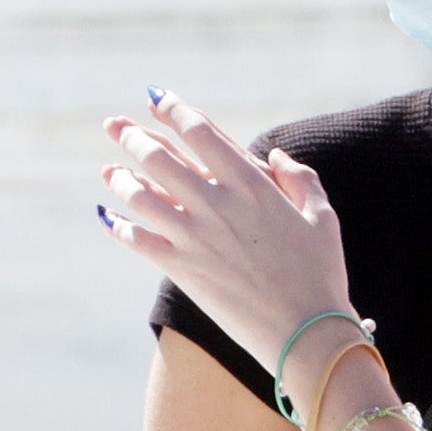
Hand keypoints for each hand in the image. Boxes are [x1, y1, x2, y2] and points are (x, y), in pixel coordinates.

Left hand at [99, 89, 354, 384]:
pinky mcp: (181, 267)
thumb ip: (301, 179)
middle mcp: (218, 204)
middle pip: (159, 157)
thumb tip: (274, 156)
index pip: (202, 133)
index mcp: (253, 186)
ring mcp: (194, 236)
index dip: (174, 109)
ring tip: (110, 171)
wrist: (307, 332)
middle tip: (118, 127)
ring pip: (138, 194)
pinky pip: (136, 238)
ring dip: (120, 178)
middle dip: (133, 136)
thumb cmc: (321, 273)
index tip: (157, 98)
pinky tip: (108, 216)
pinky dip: (118, 225)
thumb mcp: (323, 218)